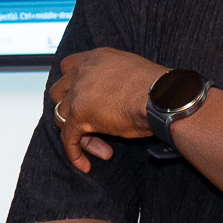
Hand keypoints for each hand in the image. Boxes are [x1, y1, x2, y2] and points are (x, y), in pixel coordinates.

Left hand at [48, 48, 166, 172]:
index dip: (72, 85)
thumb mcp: (131, 74)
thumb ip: (115, 80)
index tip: (82, 99)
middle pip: (59, 92)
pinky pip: (68, 138)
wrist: (162, 98)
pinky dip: (74, 153)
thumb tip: (117, 98)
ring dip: (79, 133)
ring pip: (62, 116)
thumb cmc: (158, 88)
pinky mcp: (79, 116)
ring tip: (102, 147)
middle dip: (70, 109)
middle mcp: (83, 71)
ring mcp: (78, 93)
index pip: (69, 67)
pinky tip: (85, 165)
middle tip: (89, 124)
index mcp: (96, 58)